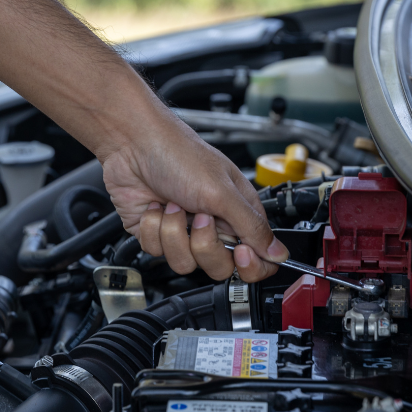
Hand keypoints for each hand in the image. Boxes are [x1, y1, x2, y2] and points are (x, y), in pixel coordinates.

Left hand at [101, 109, 288, 282]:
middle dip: (204, 245)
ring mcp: (183, 230)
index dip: (249, 265)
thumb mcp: (222, 192)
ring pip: (184, 262)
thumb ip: (252, 227)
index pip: (257, 258)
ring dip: (173, 232)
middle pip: (219, 267)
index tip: (239, 252)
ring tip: (173, 204)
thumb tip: (278, 253)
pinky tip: (154, 206)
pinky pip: (156, 251)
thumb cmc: (179, 154)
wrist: (133, 143)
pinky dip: (152, 228)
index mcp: (238, 213)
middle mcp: (212, 225)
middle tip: (199, 218)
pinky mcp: (155, 233)